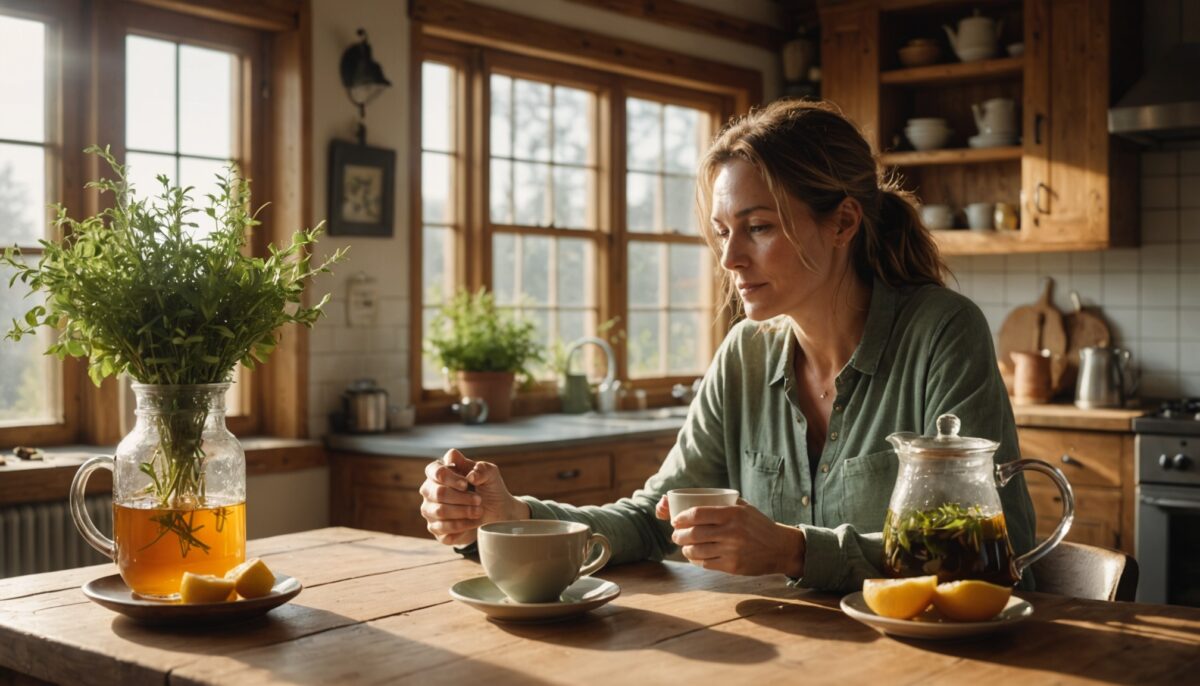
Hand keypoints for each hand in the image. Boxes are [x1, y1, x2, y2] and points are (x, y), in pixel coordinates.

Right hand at [419, 449, 529, 545]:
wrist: (496, 513)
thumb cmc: (489, 488)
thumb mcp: (491, 475)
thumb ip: (482, 469)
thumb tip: (471, 475)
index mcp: (439, 472)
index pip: (434, 471)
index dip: (450, 478)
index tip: (466, 484)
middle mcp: (430, 490)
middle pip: (438, 493)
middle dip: (462, 498)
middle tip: (479, 500)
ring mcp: (430, 510)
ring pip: (439, 511)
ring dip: (463, 511)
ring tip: (479, 511)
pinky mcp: (435, 528)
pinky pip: (442, 528)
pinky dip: (460, 526)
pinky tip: (472, 523)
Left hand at [669, 501, 805, 576]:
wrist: (780, 548)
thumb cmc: (759, 525)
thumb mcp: (744, 508)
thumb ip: (723, 503)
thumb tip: (694, 500)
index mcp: (732, 513)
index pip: (697, 514)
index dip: (681, 518)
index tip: (675, 520)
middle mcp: (731, 531)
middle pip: (693, 534)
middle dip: (678, 535)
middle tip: (676, 535)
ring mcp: (731, 550)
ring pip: (696, 551)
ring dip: (685, 549)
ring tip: (684, 546)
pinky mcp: (732, 566)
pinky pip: (705, 564)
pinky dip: (696, 560)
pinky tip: (695, 556)